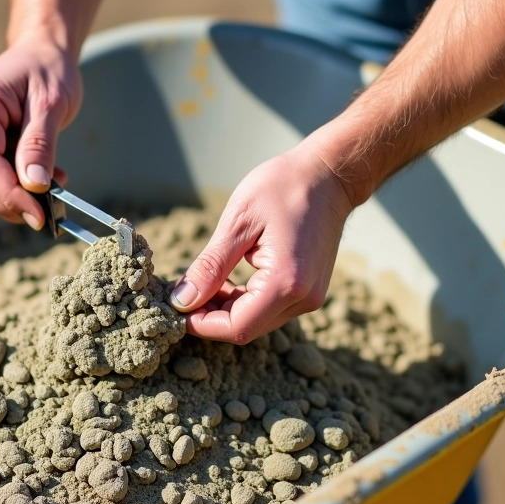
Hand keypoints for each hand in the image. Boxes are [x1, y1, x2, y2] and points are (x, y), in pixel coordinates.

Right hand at [0, 40, 80, 227]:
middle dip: (10, 202)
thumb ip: (40, 145)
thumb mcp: (53, 104)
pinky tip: (43, 179)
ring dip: (14, 196)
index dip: (9, 194)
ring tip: (53, 187)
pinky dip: (14, 186)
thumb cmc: (49, 70)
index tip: (39, 214)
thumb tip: (34, 186)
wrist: (42, 53)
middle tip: (48, 212)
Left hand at [169, 143, 354, 343]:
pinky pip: (270, 308)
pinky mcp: (309, 291)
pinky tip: (225, 282)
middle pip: (247, 328)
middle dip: (210, 318)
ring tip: (201, 284)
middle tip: (182, 295)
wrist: (329, 175)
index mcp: (286, 282)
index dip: (201, 325)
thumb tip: (182, 300)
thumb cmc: (284, 187)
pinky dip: (244, 301)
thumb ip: (210, 267)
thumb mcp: (238, 222)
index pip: (237, 326)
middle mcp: (303, 298)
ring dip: (226, 310)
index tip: (175, 308)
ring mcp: (310, 297)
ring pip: (258, 321)